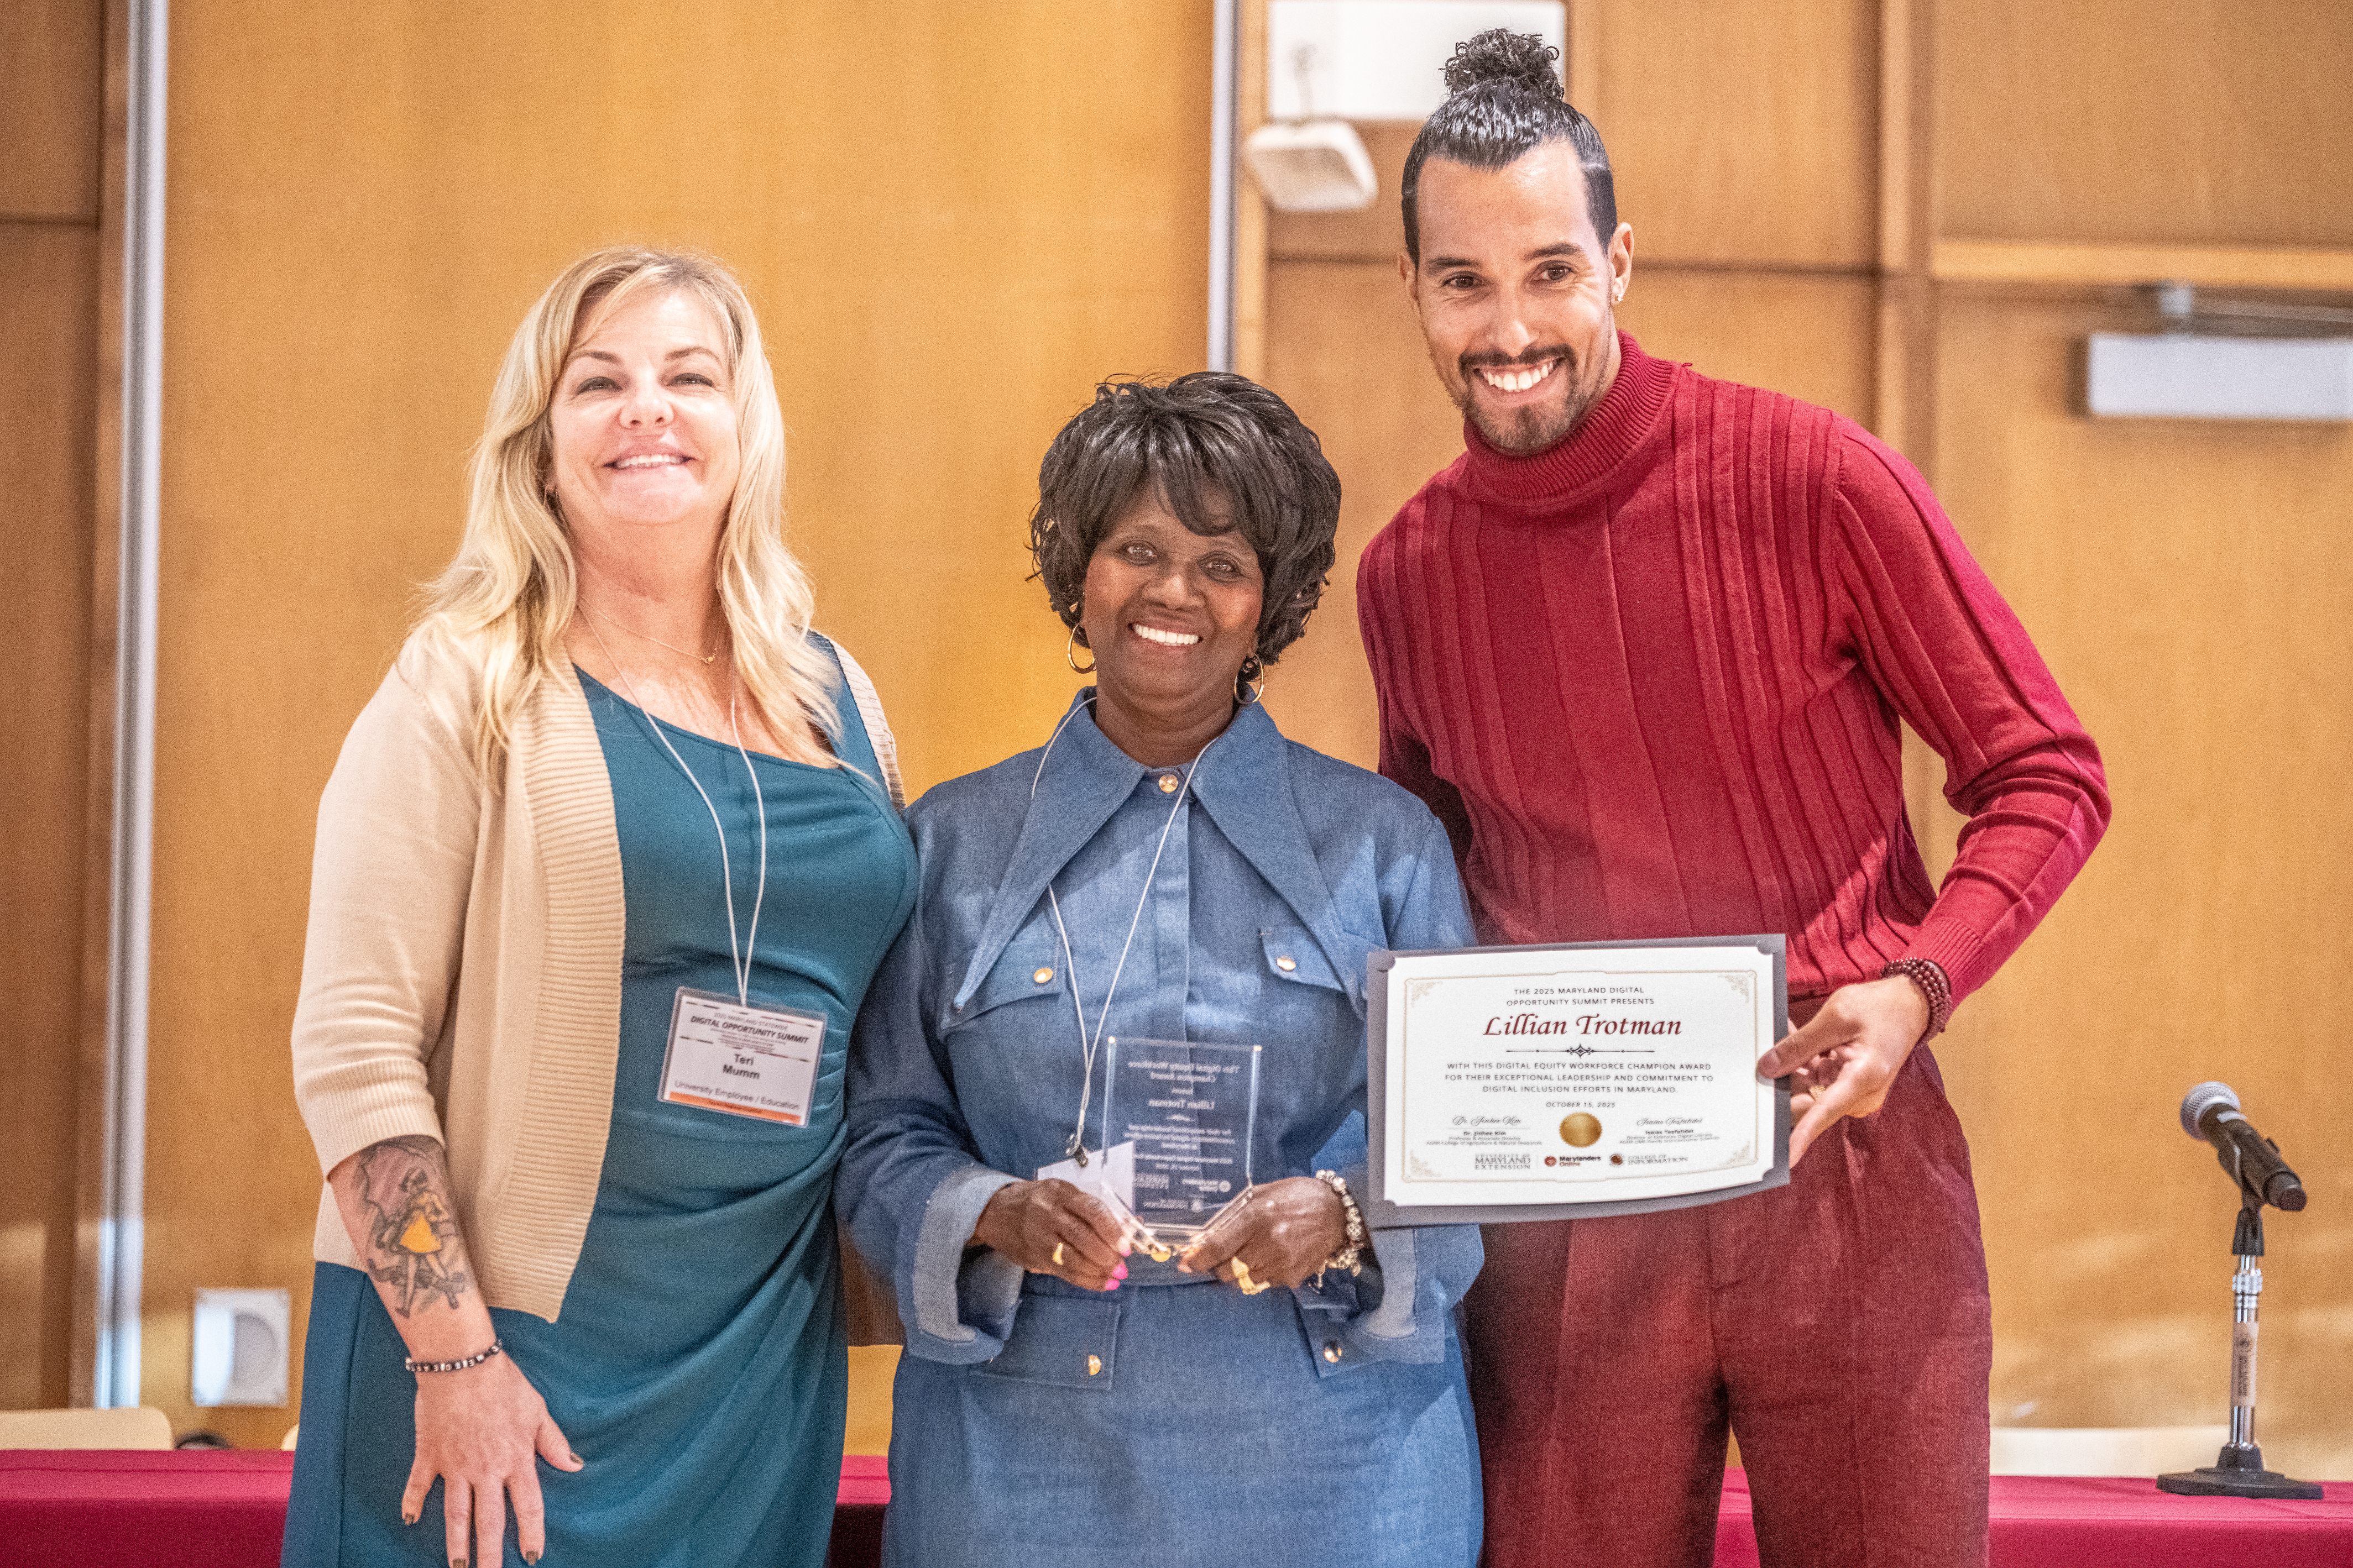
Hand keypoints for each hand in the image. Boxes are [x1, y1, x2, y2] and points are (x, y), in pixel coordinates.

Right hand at [404, 1352, 579, 1567]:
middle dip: (489, 1555)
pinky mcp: (430, 1454)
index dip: (530, 1534)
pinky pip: (419, 1485)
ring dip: (456, 1544)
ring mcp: (455, 1465)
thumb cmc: (504, 1383)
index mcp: (516, 1459)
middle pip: (489, 1521)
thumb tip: (575, 1465)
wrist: (462, 1363)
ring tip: (456, 1567)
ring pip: (456, 1514)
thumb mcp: (537, 1410)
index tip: (532, 1557)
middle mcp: (486, 1469)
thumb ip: (553, 1442)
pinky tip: (410, 1521)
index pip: (527, 1507)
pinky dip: (413, 1503)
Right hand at [972, 1179, 1128, 1290]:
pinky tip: (1102, 1282)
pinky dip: (1086, 1280)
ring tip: (1114, 1276)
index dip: (1112, 1230)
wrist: (997, 1212)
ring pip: (1073, 1259)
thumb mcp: (1062, 1193)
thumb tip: (1131, 1225)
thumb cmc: (1039, 1201)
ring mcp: (1039, 1237)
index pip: (1092, 1210)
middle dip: (1107, 1255)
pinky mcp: (1035, 1257)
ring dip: (1098, 1271)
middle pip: (1083, 1237)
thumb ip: (1092, 1209)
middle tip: (1122, 1265)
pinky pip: (1065, 1272)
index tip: (1125, 1245)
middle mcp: (1048, 1213)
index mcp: (1060, 1192)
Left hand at [1177, 1177, 1344, 1291]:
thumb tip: (1206, 1236)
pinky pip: (1264, 1283)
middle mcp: (1267, 1243)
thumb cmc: (1298, 1197)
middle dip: (1218, 1266)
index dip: (1197, 1259)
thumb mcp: (1262, 1194)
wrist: (1337, 1213)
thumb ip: (1234, 1215)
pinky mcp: (1291, 1277)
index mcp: (1257, 1217)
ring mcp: (1281, 1263)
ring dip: (1239, 1271)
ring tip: (1251, 1253)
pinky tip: (1271, 1256)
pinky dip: (1260, 1274)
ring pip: (1243, 1281)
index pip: (1217, 1247)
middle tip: (1222, 1256)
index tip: (1186, 1264)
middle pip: (1226, 1271)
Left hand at [1756, 975, 1930, 1165]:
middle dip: (1786, 1079)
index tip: (1784, 1157)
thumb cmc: (1881, 1008)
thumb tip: (1768, 1068)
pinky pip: (1820, 1080)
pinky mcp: (1851, 1086)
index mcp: (1864, 1078)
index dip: (1801, 1135)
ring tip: (1784, 1033)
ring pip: (1812, 1089)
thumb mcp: (1836, 1017)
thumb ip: (1800, 1044)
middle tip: (1765, 1054)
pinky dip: (1807, 1062)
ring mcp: (1857, 1093)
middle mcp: (1862, 1095)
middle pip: (1811, 1101)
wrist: (1911, 1004)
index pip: (1824, 1112)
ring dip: (1796, 1065)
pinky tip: (1795, 1039)